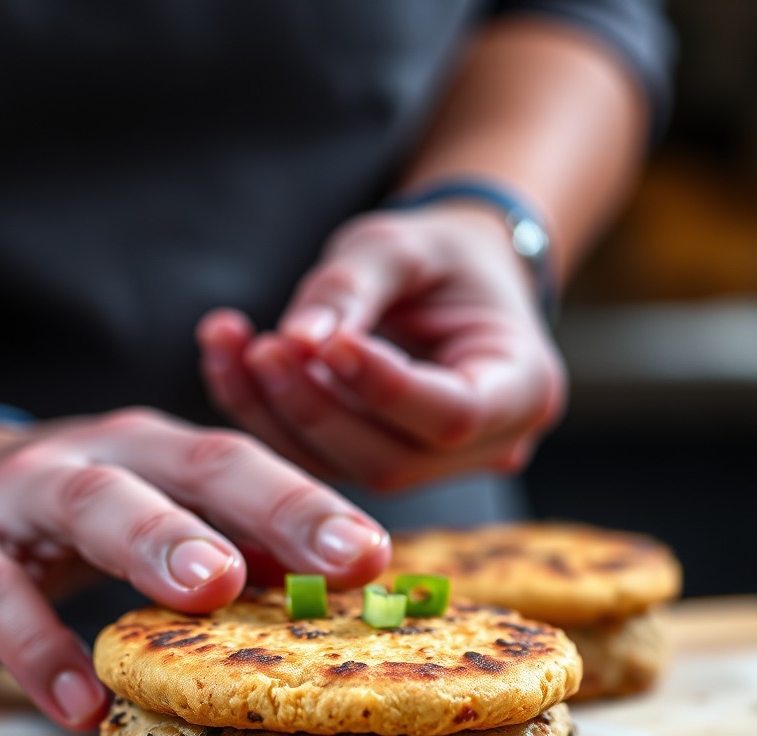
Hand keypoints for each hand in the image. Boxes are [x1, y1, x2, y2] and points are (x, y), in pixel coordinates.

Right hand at [0, 409, 388, 728]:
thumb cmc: (55, 520)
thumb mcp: (142, 515)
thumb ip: (219, 541)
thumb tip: (319, 586)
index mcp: (158, 450)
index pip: (246, 464)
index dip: (313, 504)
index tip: (378, 556)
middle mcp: (99, 454)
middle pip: (194, 465)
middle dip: (275, 506)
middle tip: (343, 559)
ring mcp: (18, 494)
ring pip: (94, 501)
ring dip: (158, 539)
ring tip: (216, 589)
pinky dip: (36, 650)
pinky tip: (78, 705)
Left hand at [197, 204, 566, 490]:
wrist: (450, 283)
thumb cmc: (440, 258)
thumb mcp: (404, 245)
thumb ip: (352, 286)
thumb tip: (297, 340)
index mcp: (524, 390)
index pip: (453, 414)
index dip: (383, 387)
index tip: (326, 339)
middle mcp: (487, 447)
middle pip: (392, 459)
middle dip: (316, 408)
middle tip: (263, 348)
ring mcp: (432, 468)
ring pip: (345, 470)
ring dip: (279, 414)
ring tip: (236, 347)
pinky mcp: (379, 467)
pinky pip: (316, 460)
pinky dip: (267, 417)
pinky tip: (232, 362)